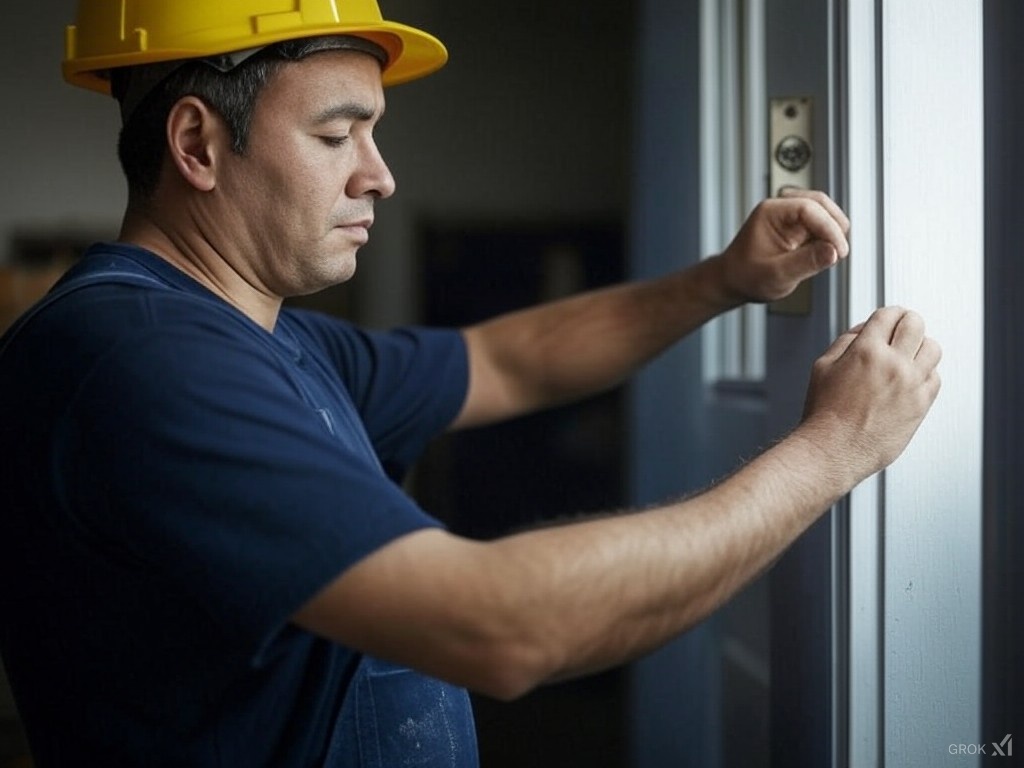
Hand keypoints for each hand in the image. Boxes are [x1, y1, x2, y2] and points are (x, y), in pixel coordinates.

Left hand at [716, 188, 850, 303]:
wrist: (733, 280)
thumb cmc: (746, 276)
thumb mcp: (776, 274)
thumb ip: (805, 262)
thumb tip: (833, 252)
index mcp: (770, 212)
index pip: (809, 208)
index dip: (829, 228)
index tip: (838, 251)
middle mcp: (781, 208)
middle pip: (821, 204)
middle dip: (835, 227)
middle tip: (839, 254)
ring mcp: (791, 217)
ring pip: (825, 213)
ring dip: (833, 232)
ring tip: (829, 257)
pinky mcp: (798, 228)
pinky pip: (822, 226)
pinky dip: (828, 239)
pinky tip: (822, 255)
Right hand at [800, 306, 941, 483]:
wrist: (833, 450)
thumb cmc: (824, 414)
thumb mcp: (822, 367)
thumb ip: (845, 341)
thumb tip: (865, 329)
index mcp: (866, 351)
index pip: (890, 314)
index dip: (890, 312)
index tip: (892, 316)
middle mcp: (893, 364)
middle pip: (916, 324)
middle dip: (908, 322)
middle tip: (904, 328)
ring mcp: (911, 385)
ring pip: (933, 348)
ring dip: (921, 345)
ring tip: (910, 353)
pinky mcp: (921, 405)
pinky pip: (936, 377)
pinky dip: (926, 373)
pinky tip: (912, 378)